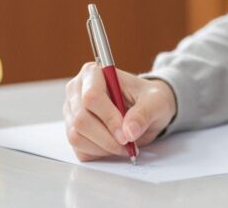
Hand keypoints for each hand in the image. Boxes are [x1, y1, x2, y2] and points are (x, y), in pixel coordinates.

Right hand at [63, 61, 177, 161]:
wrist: (146, 108)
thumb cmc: (148, 98)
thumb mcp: (156, 101)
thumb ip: (143, 114)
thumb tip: (129, 132)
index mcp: (93, 73)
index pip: (91, 97)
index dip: (109, 118)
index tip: (126, 134)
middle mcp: (77, 90)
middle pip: (81, 120)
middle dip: (107, 138)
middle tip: (128, 144)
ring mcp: (72, 112)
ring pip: (76, 136)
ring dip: (103, 147)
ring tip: (124, 145)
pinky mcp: (72, 131)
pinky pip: (79, 149)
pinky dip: (98, 153)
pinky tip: (114, 146)